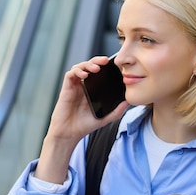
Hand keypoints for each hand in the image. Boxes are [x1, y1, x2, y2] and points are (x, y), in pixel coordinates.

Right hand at [35, 56, 128, 182]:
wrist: (69, 134)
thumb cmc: (84, 126)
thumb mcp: (106, 118)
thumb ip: (117, 110)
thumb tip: (129, 102)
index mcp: (92, 90)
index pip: (98, 73)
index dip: (105, 66)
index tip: (114, 65)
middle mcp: (83, 86)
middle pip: (89, 66)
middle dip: (97, 60)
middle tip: (106, 60)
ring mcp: (74, 87)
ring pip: (79, 67)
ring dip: (87, 64)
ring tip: (96, 68)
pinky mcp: (66, 89)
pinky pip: (70, 74)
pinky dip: (77, 71)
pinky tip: (85, 74)